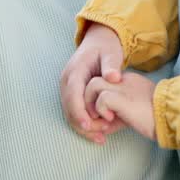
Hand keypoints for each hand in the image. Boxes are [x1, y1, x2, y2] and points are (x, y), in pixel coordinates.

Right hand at [60, 23, 125, 144]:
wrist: (98, 41)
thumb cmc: (106, 47)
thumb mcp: (112, 53)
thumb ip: (112, 64)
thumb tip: (113, 77)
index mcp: (75, 71)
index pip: (73, 94)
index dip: (79, 112)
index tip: (90, 125)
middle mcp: (67, 81)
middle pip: (69, 108)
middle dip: (83, 124)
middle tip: (101, 136)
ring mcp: (67, 88)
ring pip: (70, 113)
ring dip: (84, 127)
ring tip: (102, 138)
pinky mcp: (72, 94)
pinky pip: (74, 112)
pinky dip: (85, 123)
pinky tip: (99, 133)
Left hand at [85, 72, 156, 140]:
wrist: (173, 116)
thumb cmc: (157, 119)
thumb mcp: (132, 116)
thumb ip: (116, 117)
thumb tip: (102, 128)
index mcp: (127, 82)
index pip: (101, 84)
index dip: (96, 101)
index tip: (104, 118)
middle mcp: (123, 81)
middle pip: (93, 80)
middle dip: (88, 101)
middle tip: (96, 119)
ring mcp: (122, 87)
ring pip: (93, 84)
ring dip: (91, 104)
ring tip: (101, 119)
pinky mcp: (123, 97)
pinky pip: (102, 98)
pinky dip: (101, 110)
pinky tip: (112, 119)